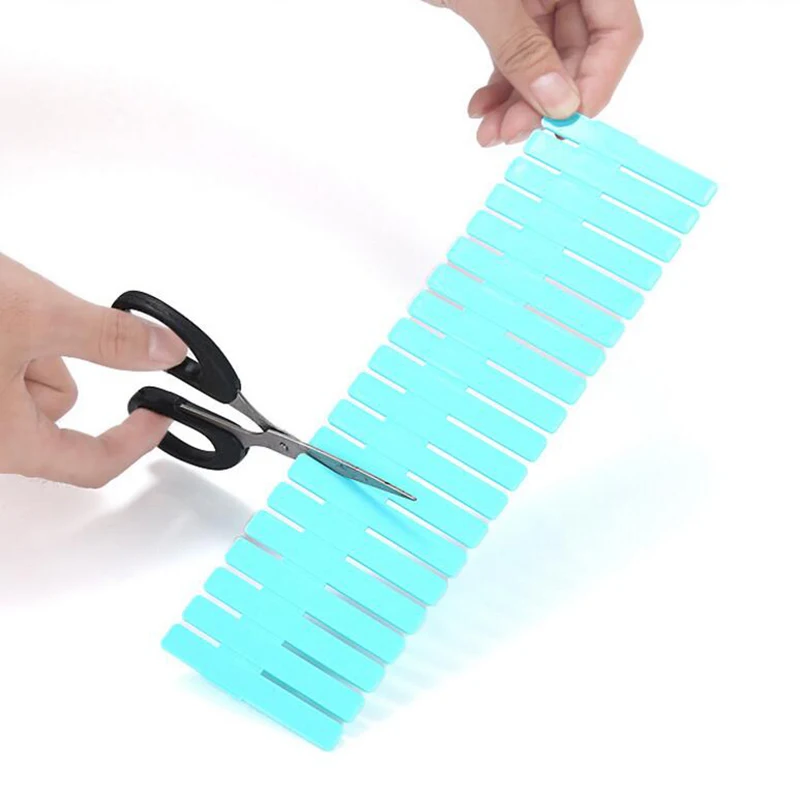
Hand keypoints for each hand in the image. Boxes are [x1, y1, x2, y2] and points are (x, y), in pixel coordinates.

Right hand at [0, 253, 186, 486]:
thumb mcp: (35, 316)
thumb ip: (108, 337)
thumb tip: (165, 350)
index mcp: (6, 442)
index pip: (93, 465)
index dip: (137, 441)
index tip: (160, 417)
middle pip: (58, 409)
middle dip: (59, 360)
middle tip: (35, 324)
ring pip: (29, 380)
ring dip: (29, 343)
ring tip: (1, 311)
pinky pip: (3, 364)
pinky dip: (9, 338)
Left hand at [425, 0, 642, 145]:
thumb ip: (523, 49)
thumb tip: (558, 102)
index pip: (617, 31)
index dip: (597, 82)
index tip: (565, 122)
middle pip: (578, 53)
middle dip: (543, 101)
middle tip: (511, 134)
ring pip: (544, 61)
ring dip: (518, 102)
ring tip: (489, 132)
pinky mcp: (510, 6)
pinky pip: (516, 53)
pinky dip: (500, 83)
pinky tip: (481, 107)